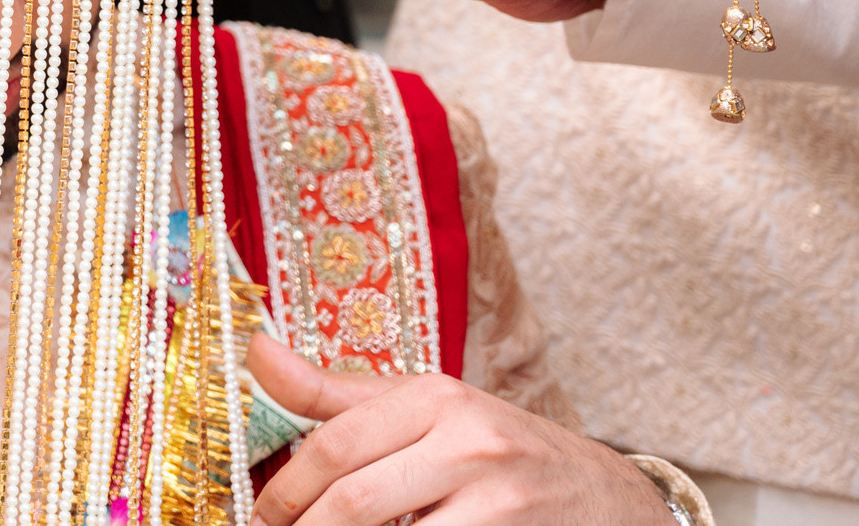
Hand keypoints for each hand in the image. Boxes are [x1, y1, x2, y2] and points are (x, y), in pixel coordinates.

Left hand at [248, 335, 674, 525]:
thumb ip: (336, 395)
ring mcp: (500, 501)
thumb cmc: (494, 450)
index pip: (336, 442)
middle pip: (356, 500)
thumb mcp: (424, 409)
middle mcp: (471, 442)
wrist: (606, 499)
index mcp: (439, 397)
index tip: (259, 515)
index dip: (286, 487)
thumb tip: (255, 352)